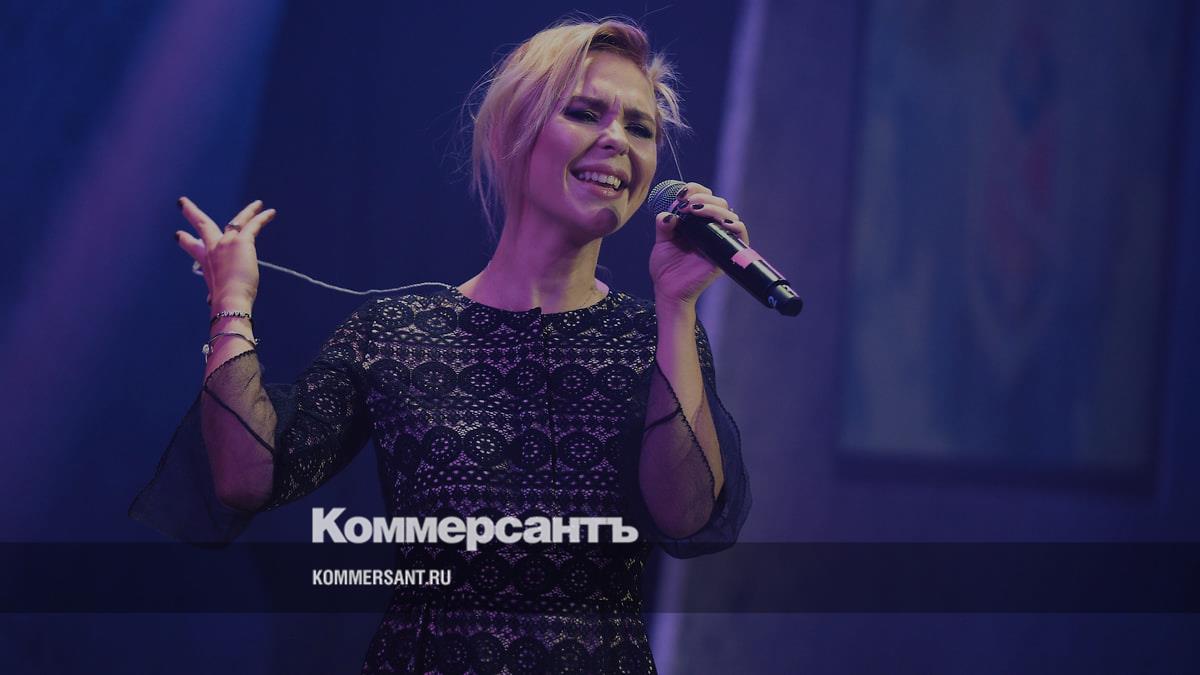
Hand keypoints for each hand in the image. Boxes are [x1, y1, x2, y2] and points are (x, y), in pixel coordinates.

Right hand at [175, 197, 275, 309]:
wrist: (229, 300)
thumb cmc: (224, 302)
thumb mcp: (215, 295)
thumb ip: (213, 295)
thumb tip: (211, 302)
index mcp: (206, 262)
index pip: (194, 249)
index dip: (187, 242)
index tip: (179, 235)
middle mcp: (213, 249)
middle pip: (202, 225)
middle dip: (192, 213)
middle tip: (183, 203)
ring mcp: (226, 243)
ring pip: (237, 221)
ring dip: (249, 211)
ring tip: (258, 203)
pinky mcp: (241, 242)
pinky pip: (253, 225)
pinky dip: (262, 218)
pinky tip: (270, 212)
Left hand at [649, 182, 749, 307]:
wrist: (669, 290)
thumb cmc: (666, 268)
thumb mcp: (662, 241)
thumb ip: (664, 225)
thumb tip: (668, 213)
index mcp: (696, 223)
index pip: (704, 197)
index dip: (695, 190)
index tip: (680, 194)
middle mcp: (711, 229)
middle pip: (719, 202)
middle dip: (703, 197)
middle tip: (686, 204)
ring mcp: (720, 240)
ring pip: (729, 214)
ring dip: (713, 208)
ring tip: (695, 210)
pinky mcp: (728, 253)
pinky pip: (740, 234)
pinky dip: (734, 225)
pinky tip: (721, 222)